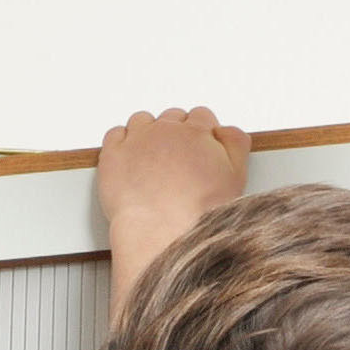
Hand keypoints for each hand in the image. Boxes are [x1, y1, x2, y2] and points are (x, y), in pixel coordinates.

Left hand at [96, 107, 248, 303]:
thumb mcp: (236, 176)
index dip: (201, 133)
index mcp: (197, 132)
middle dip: (175, 134)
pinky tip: (129, 160)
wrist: (164, 233)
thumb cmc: (199, 211)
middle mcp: (166, 129)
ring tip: (151, 162)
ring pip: (142, 121)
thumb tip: (226, 130)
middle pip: (172, 118)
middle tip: (176, 162)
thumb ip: (235, 144)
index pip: (201, 116)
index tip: (198, 148)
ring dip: (147, 134)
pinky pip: (114, 134)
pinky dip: (121, 142)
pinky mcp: (113, 155)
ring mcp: (137, 140)